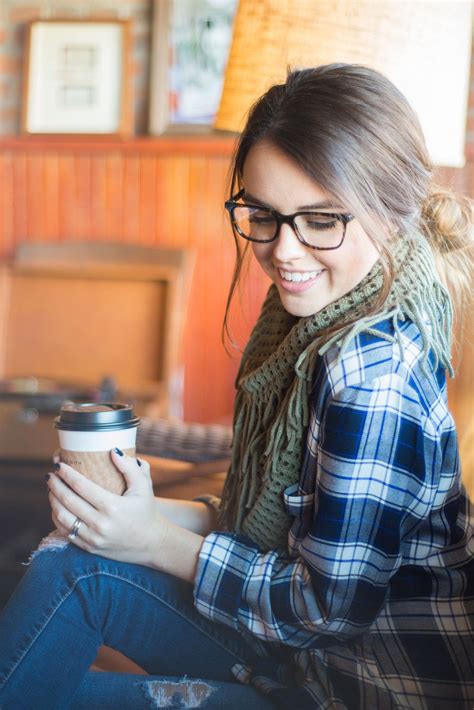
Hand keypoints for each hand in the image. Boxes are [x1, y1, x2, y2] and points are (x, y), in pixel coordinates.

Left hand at [46, 449, 168, 565]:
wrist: (150, 543)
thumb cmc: (146, 511)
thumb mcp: (144, 486)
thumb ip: (130, 467)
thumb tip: (113, 451)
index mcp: (112, 507)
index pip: (81, 486)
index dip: (67, 474)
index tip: (59, 465)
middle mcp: (100, 524)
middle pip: (68, 500)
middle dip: (55, 484)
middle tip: (50, 474)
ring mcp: (93, 538)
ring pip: (62, 517)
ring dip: (53, 500)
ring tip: (52, 488)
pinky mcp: (89, 547)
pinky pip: (65, 531)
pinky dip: (57, 517)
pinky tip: (57, 506)